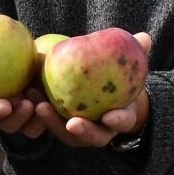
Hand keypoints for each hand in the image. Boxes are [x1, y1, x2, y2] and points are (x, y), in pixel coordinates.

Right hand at [0, 5, 48, 138]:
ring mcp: (11, 118)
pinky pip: (33, 128)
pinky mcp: (31, 122)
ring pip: (10, 125)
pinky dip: (38, 121)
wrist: (33, 60)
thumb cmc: (6, 45)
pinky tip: (45, 108)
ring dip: (18, 118)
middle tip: (5, 104)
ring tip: (29, 104)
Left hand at [32, 32, 152, 148]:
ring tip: (40, 107)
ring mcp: (81, 132)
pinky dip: (39, 113)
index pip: (122, 122)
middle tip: (72, 123)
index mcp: (121, 118)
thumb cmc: (121, 79)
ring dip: (52, 123)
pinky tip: (29, 94)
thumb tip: (144, 37)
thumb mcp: (131, 67)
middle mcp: (102, 130)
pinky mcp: (61, 125)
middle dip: (83, 132)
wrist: (107, 95)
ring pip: (67, 134)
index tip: (110, 117)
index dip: (118, 120)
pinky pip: (50, 123)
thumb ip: (139, 54)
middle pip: (93, 137)